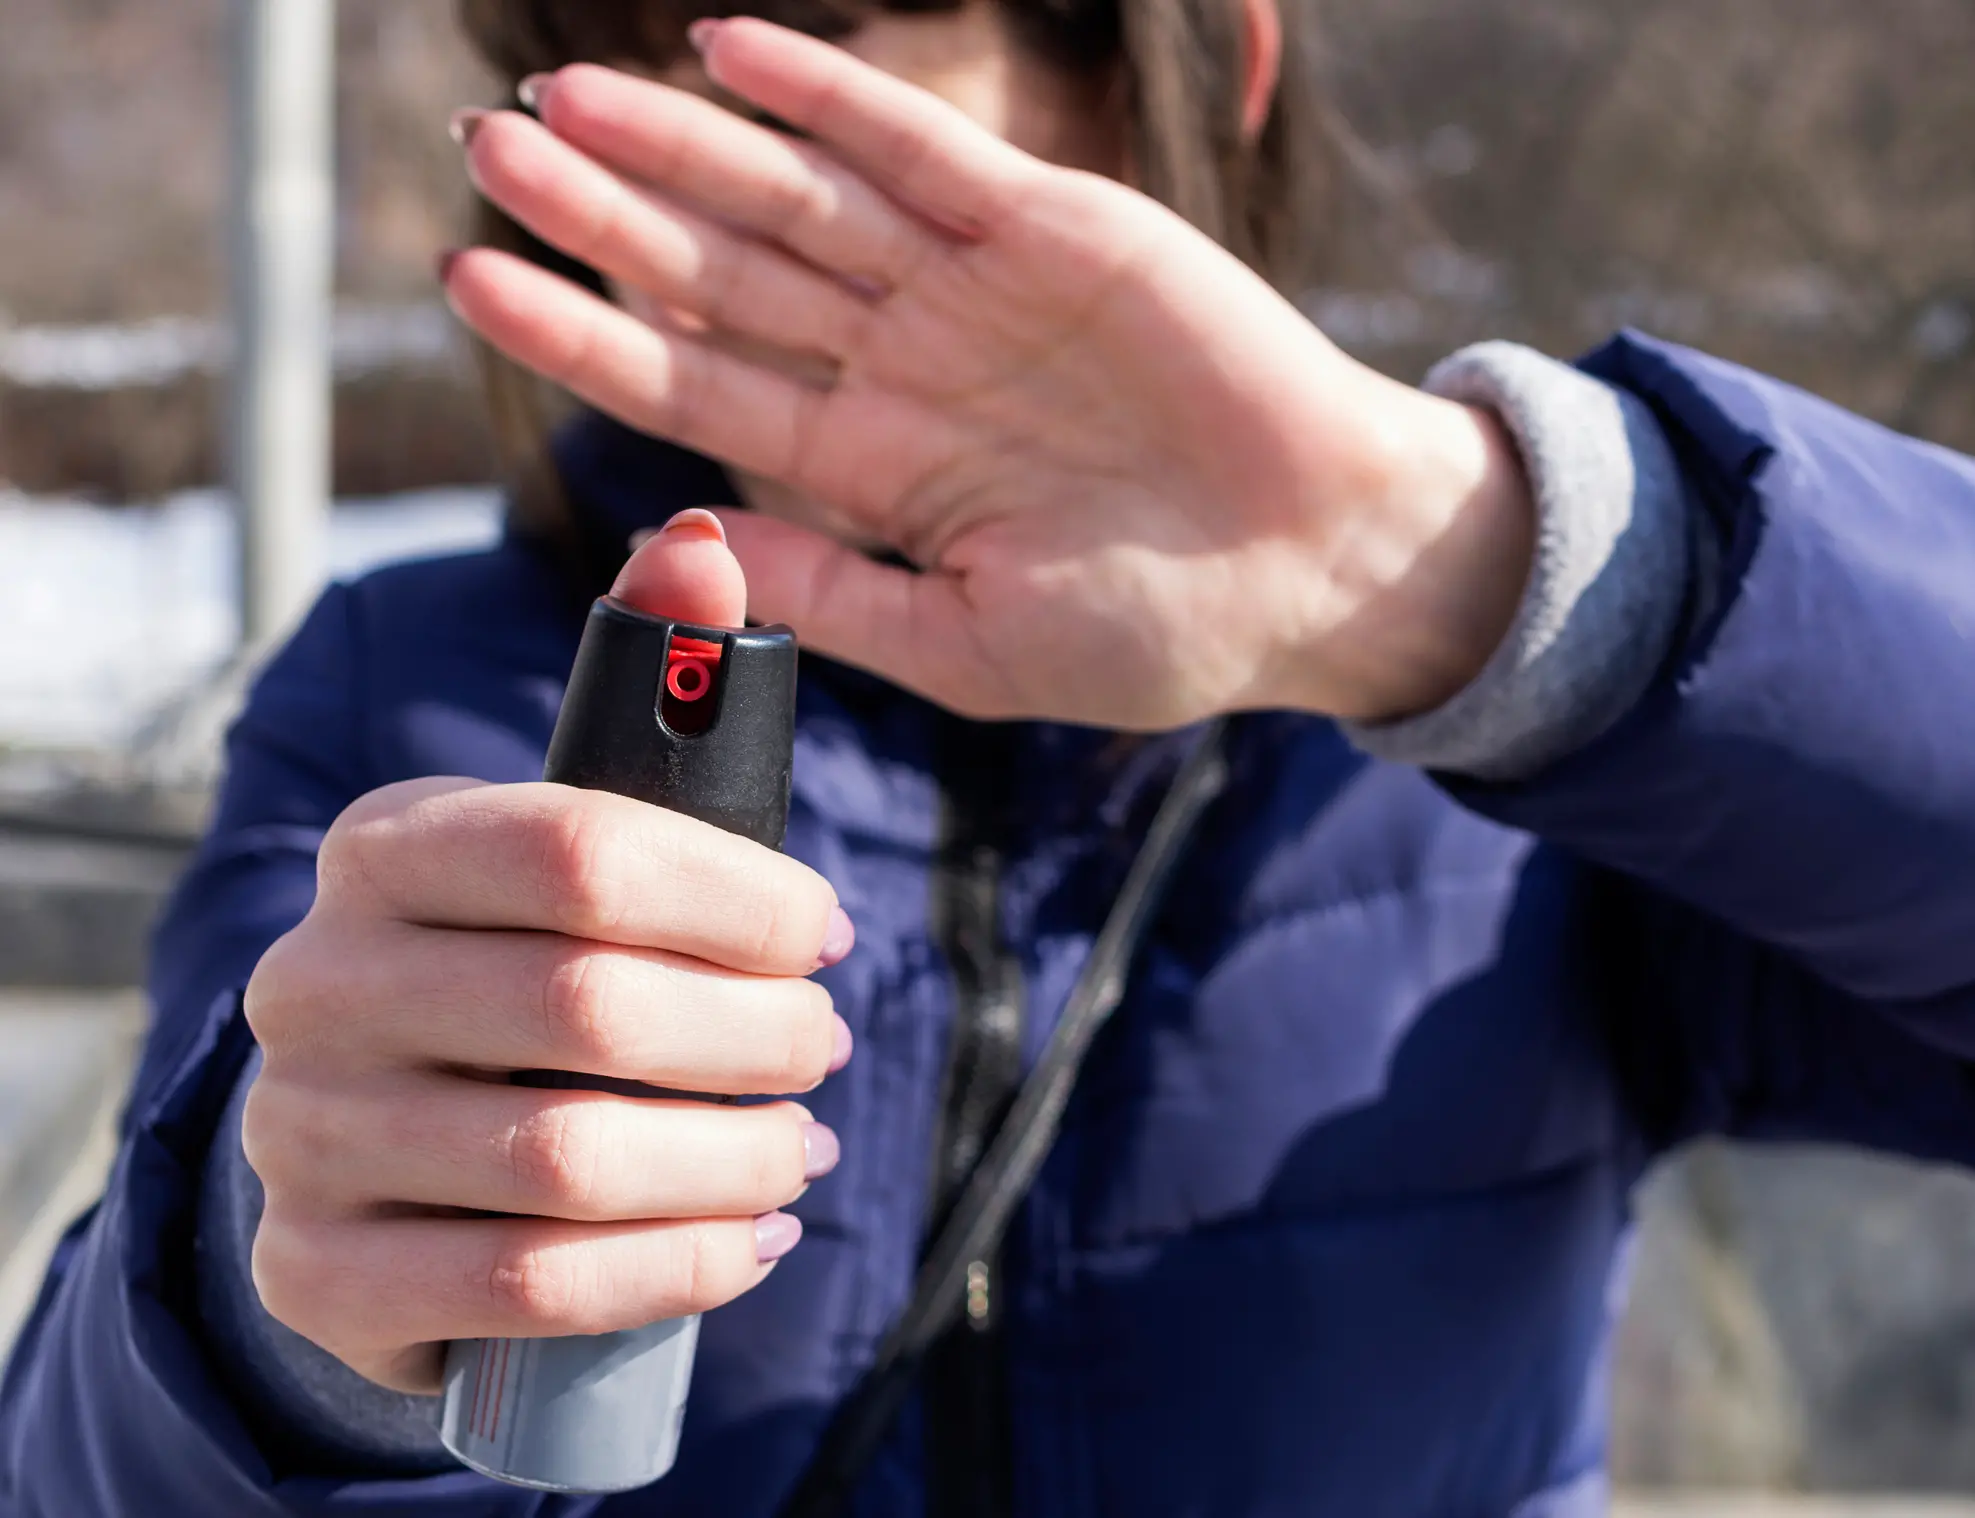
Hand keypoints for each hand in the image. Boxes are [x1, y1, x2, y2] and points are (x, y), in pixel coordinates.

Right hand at [241, 516, 853, 1393]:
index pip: (583, 848)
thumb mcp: (581, 841)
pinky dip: (674, 1268)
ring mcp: (302, 1134)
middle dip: (757, 1034)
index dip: (737, 896)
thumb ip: (652, 691)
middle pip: (589, 1006)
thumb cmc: (522, 971)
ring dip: (733, 1158)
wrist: (388, 1157)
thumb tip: (706, 541)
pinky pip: (528, 1287)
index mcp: (385, 848)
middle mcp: (315, 980)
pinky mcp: (320, 1275)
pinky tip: (750, 1238)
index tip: (826, 933)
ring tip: (802, 1147)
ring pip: (568, 1158)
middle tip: (827, 1046)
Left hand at [444, 21, 1533, 727]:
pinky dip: (831, 98)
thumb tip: (682, 541)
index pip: (693, 386)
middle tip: (485, 152)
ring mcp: (970, 290)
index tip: (471, 282)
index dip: (581, 336)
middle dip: (602, 215)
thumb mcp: (971, 647)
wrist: (1318, 568)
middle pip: (719, 276)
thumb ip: (831, 593)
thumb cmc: (1157, 632)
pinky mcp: (1055, 227)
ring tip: (563, 97)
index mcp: (871, 469)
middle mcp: (901, 365)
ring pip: (797, 200)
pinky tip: (730, 53)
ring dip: (684, 145)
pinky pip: (921, 148)